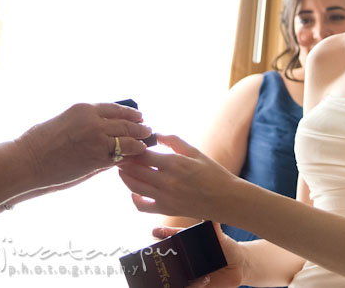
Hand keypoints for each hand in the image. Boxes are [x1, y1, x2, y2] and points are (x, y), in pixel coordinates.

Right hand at [15, 102, 151, 187]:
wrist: (28, 161)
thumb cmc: (40, 141)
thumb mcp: (66, 120)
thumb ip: (87, 122)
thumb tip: (107, 128)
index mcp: (85, 108)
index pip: (116, 108)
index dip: (130, 113)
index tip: (138, 116)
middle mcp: (94, 122)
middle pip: (126, 123)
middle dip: (139, 127)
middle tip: (147, 129)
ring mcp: (97, 140)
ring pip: (127, 139)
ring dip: (138, 142)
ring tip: (144, 143)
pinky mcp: (97, 159)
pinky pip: (120, 156)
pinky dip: (129, 156)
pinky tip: (134, 157)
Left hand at [118, 134, 240, 221]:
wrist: (225, 199)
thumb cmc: (213, 173)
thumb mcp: (195, 152)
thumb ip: (174, 141)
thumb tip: (155, 134)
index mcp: (175, 163)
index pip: (144, 154)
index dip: (132, 148)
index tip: (128, 143)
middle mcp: (167, 180)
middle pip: (135, 169)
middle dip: (124, 161)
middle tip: (119, 154)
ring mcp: (165, 197)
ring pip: (134, 186)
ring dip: (124, 176)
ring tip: (122, 168)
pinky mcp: (166, 209)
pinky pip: (142, 206)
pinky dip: (134, 198)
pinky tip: (134, 191)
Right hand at [152, 223, 244, 287]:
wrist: (239, 266)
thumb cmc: (228, 248)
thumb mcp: (221, 236)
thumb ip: (214, 226)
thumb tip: (211, 216)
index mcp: (190, 242)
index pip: (174, 236)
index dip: (164, 233)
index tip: (155, 231)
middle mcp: (186, 257)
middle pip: (170, 256)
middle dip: (162, 255)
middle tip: (160, 252)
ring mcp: (189, 272)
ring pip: (175, 274)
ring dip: (174, 274)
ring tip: (189, 271)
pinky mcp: (195, 285)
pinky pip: (188, 287)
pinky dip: (192, 285)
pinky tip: (205, 279)